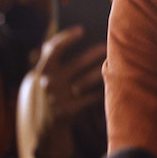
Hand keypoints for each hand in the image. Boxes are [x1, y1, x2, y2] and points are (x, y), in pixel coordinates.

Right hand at [17, 28, 105, 157]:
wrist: (43, 128)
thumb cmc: (50, 93)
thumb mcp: (44, 77)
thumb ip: (52, 58)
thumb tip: (72, 32)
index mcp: (41, 70)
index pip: (52, 49)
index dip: (67, 37)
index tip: (82, 29)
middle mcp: (48, 83)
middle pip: (75, 64)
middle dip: (93, 54)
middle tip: (108, 45)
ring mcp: (58, 98)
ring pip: (85, 81)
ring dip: (101, 71)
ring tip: (115, 62)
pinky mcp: (68, 111)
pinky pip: (90, 98)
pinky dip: (101, 91)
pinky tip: (113, 84)